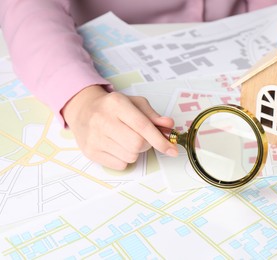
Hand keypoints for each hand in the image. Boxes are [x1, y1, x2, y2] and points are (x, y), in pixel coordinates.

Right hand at [62, 85, 177, 169]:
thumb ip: (153, 115)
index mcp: (117, 104)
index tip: (172, 150)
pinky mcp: (90, 152)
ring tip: (127, 140)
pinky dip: (125, 159)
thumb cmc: (112, 107)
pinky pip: (120, 165)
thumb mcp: (134, 103)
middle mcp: (103, 120)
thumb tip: (169, 125)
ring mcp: (95, 137)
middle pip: (138, 144)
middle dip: (147, 144)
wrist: (83, 110)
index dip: (160, 140)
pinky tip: (117, 146)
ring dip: (136, 152)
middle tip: (142, 138)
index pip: (143, 126)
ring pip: (130, 156)